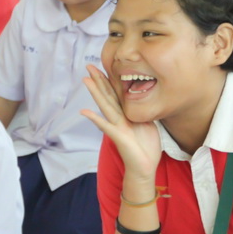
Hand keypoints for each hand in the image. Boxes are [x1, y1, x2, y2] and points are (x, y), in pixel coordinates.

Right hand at [81, 65, 160, 181]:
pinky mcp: (118, 136)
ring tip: (86, 80)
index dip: (109, 80)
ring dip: (95, 92)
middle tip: (89, 66)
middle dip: (99, 80)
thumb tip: (142, 99)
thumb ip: (141, 111)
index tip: (103, 66)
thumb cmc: (146, 147)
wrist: (144, 167)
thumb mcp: (148, 123)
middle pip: (107, 95)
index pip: (116, 94)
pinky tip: (84, 111)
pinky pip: (105, 126)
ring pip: (105, 106)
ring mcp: (117, 126)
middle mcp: (119, 118)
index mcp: (126, 114)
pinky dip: (95, 119)